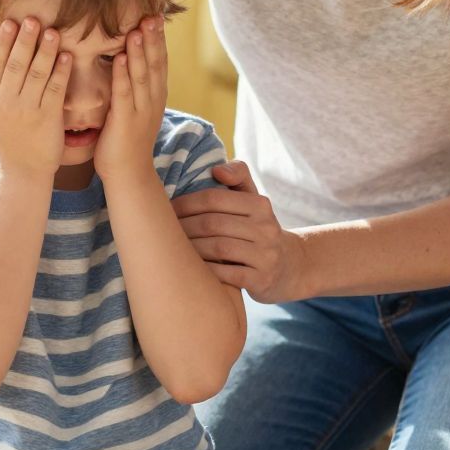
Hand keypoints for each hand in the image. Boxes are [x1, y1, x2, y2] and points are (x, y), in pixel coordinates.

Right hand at [0, 17, 69, 178]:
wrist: (23, 169)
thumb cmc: (6, 136)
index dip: (3, 42)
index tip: (9, 22)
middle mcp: (8, 102)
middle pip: (16, 65)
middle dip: (25, 41)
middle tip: (33, 19)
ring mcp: (28, 110)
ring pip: (37, 74)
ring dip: (46, 51)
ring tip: (53, 31)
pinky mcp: (48, 118)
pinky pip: (55, 90)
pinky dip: (61, 72)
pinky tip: (67, 56)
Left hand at [92, 17, 167, 183]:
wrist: (129, 175)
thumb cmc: (127, 141)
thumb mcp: (137, 109)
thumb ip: (135, 87)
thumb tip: (128, 62)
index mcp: (157, 96)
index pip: (160, 61)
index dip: (159, 39)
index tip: (156, 15)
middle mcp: (153, 101)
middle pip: (156, 64)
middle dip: (154, 39)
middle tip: (153, 14)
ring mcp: (141, 111)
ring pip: (142, 76)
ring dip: (139, 52)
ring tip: (137, 29)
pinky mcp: (125, 121)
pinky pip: (124, 93)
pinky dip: (121, 74)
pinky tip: (117, 57)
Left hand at [173, 160, 309, 302]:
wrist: (288, 267)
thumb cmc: (257, 229)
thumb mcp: (253, 201)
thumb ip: (238, 176)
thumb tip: (217, 169)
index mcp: (260, 205)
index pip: (214, 198)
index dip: (186, 203)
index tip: (166, 210)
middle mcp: (267, 228)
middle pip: (213, 224)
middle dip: (183, 227)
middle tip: (161, 232)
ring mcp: (266, 256)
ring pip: (218, 249)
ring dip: (191, 249)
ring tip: (172, 250)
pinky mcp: (262, 280)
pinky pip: (227, 275)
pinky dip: (206, 271)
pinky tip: (191, 270)